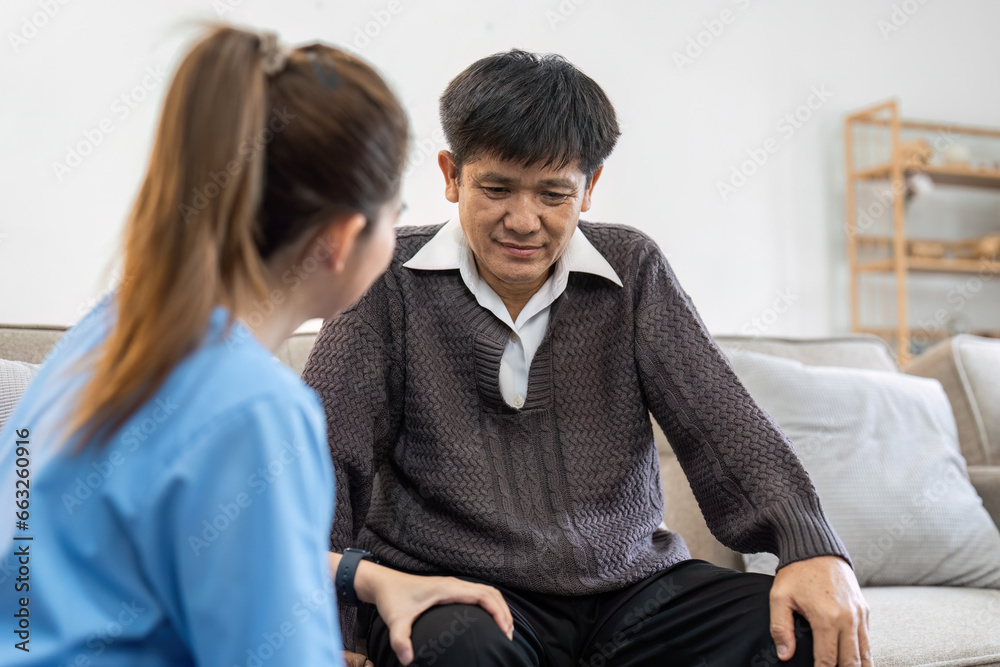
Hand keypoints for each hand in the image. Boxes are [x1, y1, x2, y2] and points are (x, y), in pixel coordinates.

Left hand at [329, 553, 513, 665]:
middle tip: (509, 636)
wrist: (384, 583)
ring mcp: (454, 585)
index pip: (483, 595)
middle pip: (491, 592)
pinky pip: (479, 593)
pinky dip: (490, 605)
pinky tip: (490, 621)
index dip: (498, 612)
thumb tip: (408, 661)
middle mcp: (454, 584)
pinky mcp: (451, 589)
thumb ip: (400, 640)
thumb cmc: (392, 599)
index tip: (506, 631)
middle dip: (504, 612)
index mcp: (447, 588)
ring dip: (499, 608)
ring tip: (505, 630)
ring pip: (487, 591)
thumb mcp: (395, 621)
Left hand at [770, 555, 871, 665]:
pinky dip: (864, 655)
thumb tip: (784, 656)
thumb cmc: (796, 573)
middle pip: (851, 662)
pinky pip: (867, 640)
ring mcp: (859, 614)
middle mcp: (848, 619)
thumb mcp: (779, 598)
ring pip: (865, 654)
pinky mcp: (864, 610)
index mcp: (826, 618)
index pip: (828, 660)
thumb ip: (780, 629)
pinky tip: (855, 663)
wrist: (817, 548)